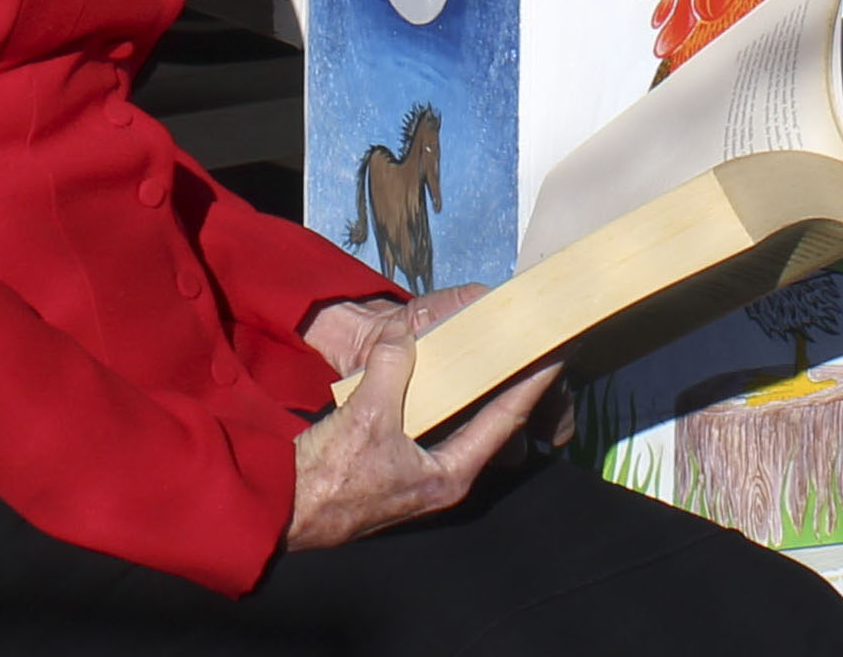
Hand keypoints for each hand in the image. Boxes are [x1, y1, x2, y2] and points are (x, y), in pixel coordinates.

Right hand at [287, 300, 554, 551]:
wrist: (286, 508)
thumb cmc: (331, 476)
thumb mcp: (364, 417)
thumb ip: (389, 370)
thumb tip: (403, 335)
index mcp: (450, 474)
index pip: (504, 421)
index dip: (531, 385)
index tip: (556, 353)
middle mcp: (446, 477)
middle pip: (493, 426)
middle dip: (514, 388)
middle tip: (534, 349)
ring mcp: (425, 473)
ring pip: (466, 425)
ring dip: (481, 392)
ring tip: (499, 355)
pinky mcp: (402, 465)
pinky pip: (438, 424)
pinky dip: (449, 397)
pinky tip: (447, 373)